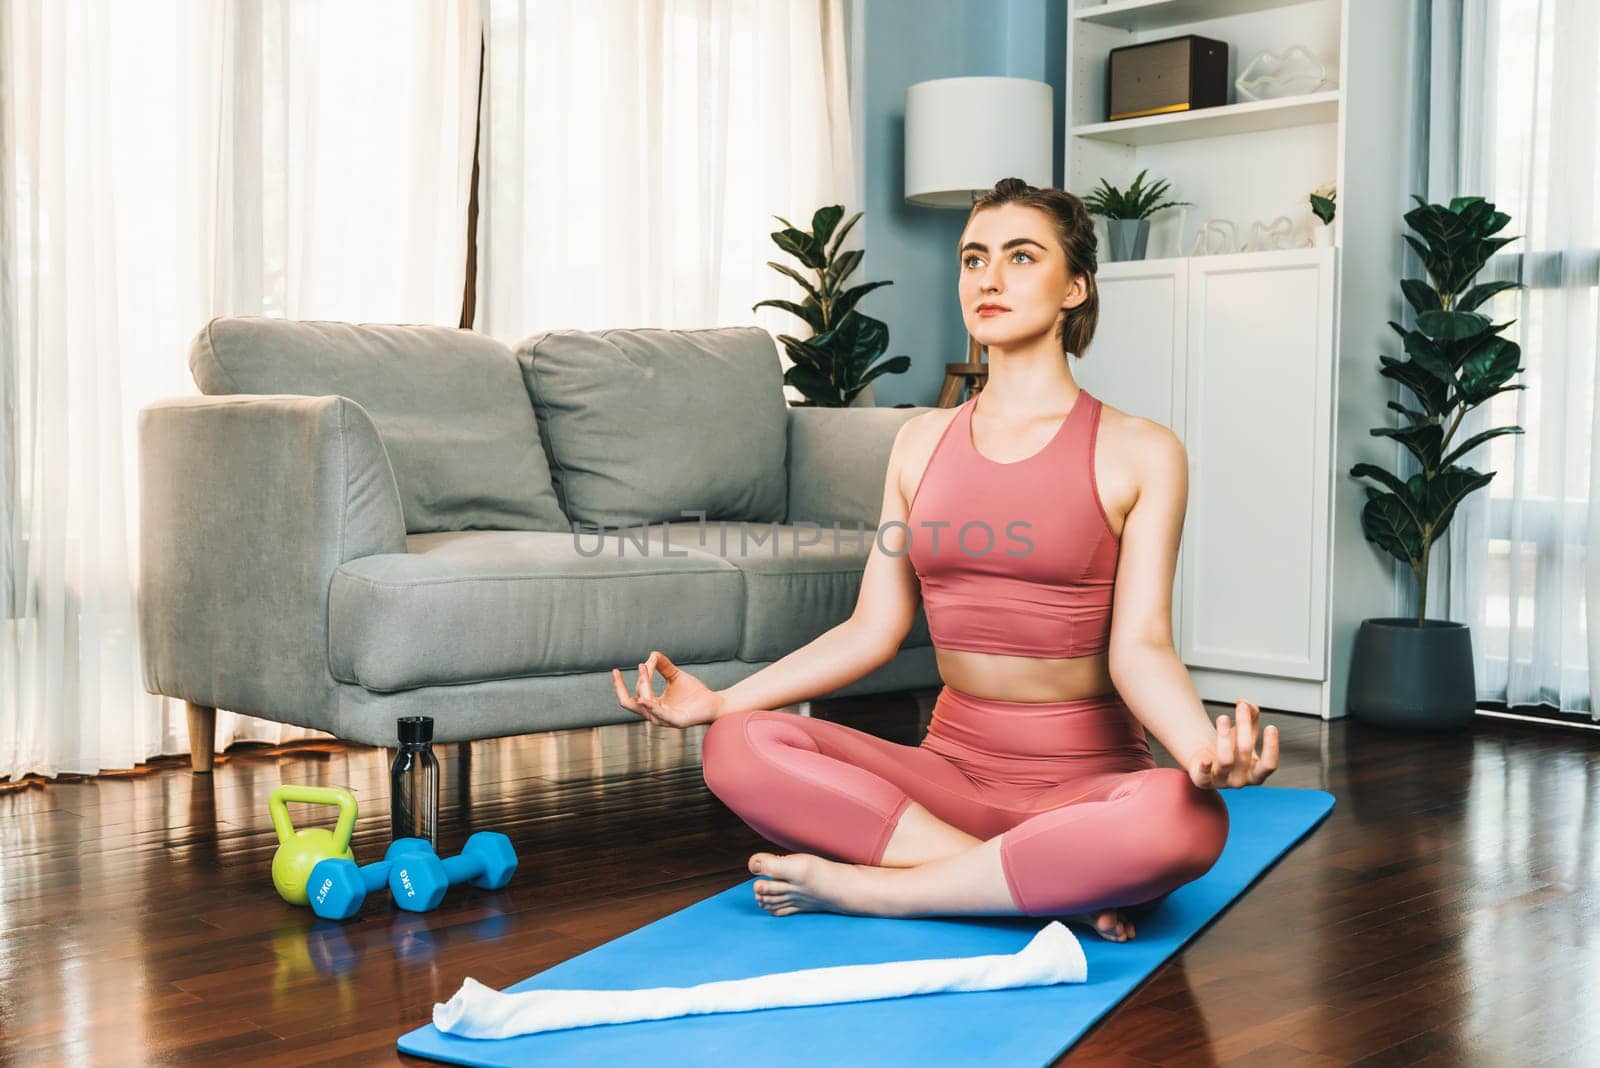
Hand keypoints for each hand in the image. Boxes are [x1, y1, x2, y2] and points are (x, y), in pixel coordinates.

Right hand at [611, 650, 725, 729]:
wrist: (714, 702)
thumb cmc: (693, 692)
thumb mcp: (674, 676)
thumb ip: (662, 665)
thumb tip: (651, 654)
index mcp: (651, 706)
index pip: (629, 697)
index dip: (620, 684)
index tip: (620, 668)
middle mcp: (654, 715)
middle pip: (628, 703)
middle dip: (620, 688)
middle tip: (619, 671)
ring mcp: (664, 720)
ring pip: (644, 704)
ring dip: (643, 685)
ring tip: (644, 669)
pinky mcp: (676, 721)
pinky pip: (659, 714)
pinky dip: (650, 706)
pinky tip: (644, 698)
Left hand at [1186, 699, 1278, 789]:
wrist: (1205, 759)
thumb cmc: (1230, 746)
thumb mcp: (1243, 732)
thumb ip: (1250, 717)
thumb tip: (1247, 703)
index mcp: (1256, 773)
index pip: (1269, 764)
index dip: (1272, 747)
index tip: (1271, 726)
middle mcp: (1241, 781)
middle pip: (1245, 752)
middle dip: (1244, 725)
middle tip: (1242, 706)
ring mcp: (1222, 782)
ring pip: (1226, 760)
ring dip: (1224, 735)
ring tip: (1223, 717)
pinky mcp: (1203, 781)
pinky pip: (1204, 776)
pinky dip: (1205, 767)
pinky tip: (1205, 758)